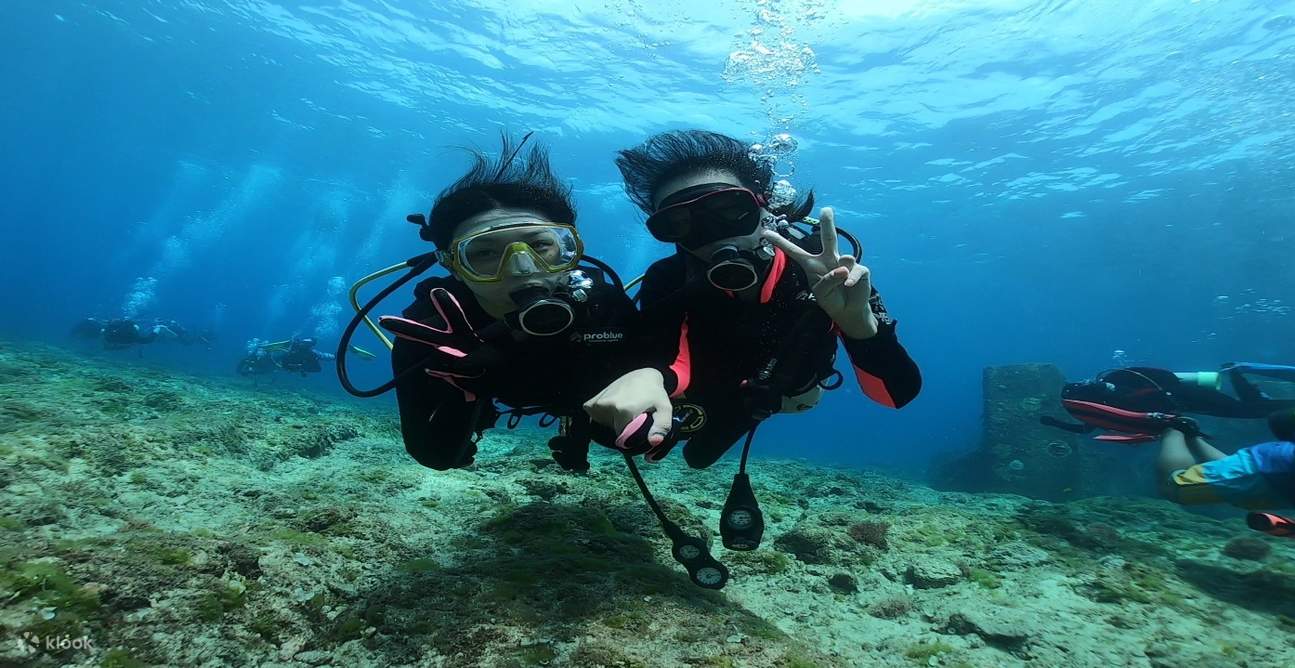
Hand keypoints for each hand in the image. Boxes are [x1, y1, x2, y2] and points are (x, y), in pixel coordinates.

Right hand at [583, 368, 672, 447]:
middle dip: (624, 428)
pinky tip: (615, 408)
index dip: (632, 436)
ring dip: (614, 422)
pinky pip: (596, 419)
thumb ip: (662, 426)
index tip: (637, 426)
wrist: (641, 376)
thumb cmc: (654, 393)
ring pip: (605, 426)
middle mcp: (607, 406)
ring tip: (625, 410)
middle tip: (633, 415)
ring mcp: (597, 404)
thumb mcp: (664, 408)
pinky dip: (604, 417)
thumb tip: (654, 441)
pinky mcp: (591, 403)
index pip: (624, 438)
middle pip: (614, 431)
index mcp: (624, 409)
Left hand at [762, 207, 877, 338]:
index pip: (795, 251)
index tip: (765, 232)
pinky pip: (854, 271)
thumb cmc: (830, 299)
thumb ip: (828, 280)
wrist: (848, 310)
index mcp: (812, 264)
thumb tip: (843, 267)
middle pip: (828, 238)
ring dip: (841, 274)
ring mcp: (845, 263)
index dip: (780, 242)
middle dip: (827, 222)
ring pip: (844, 257)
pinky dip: (851, 280)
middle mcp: (828, 259)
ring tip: (842, 285)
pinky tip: (849, 286)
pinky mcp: (859, 269)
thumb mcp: (821, 293)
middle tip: (826, 209)